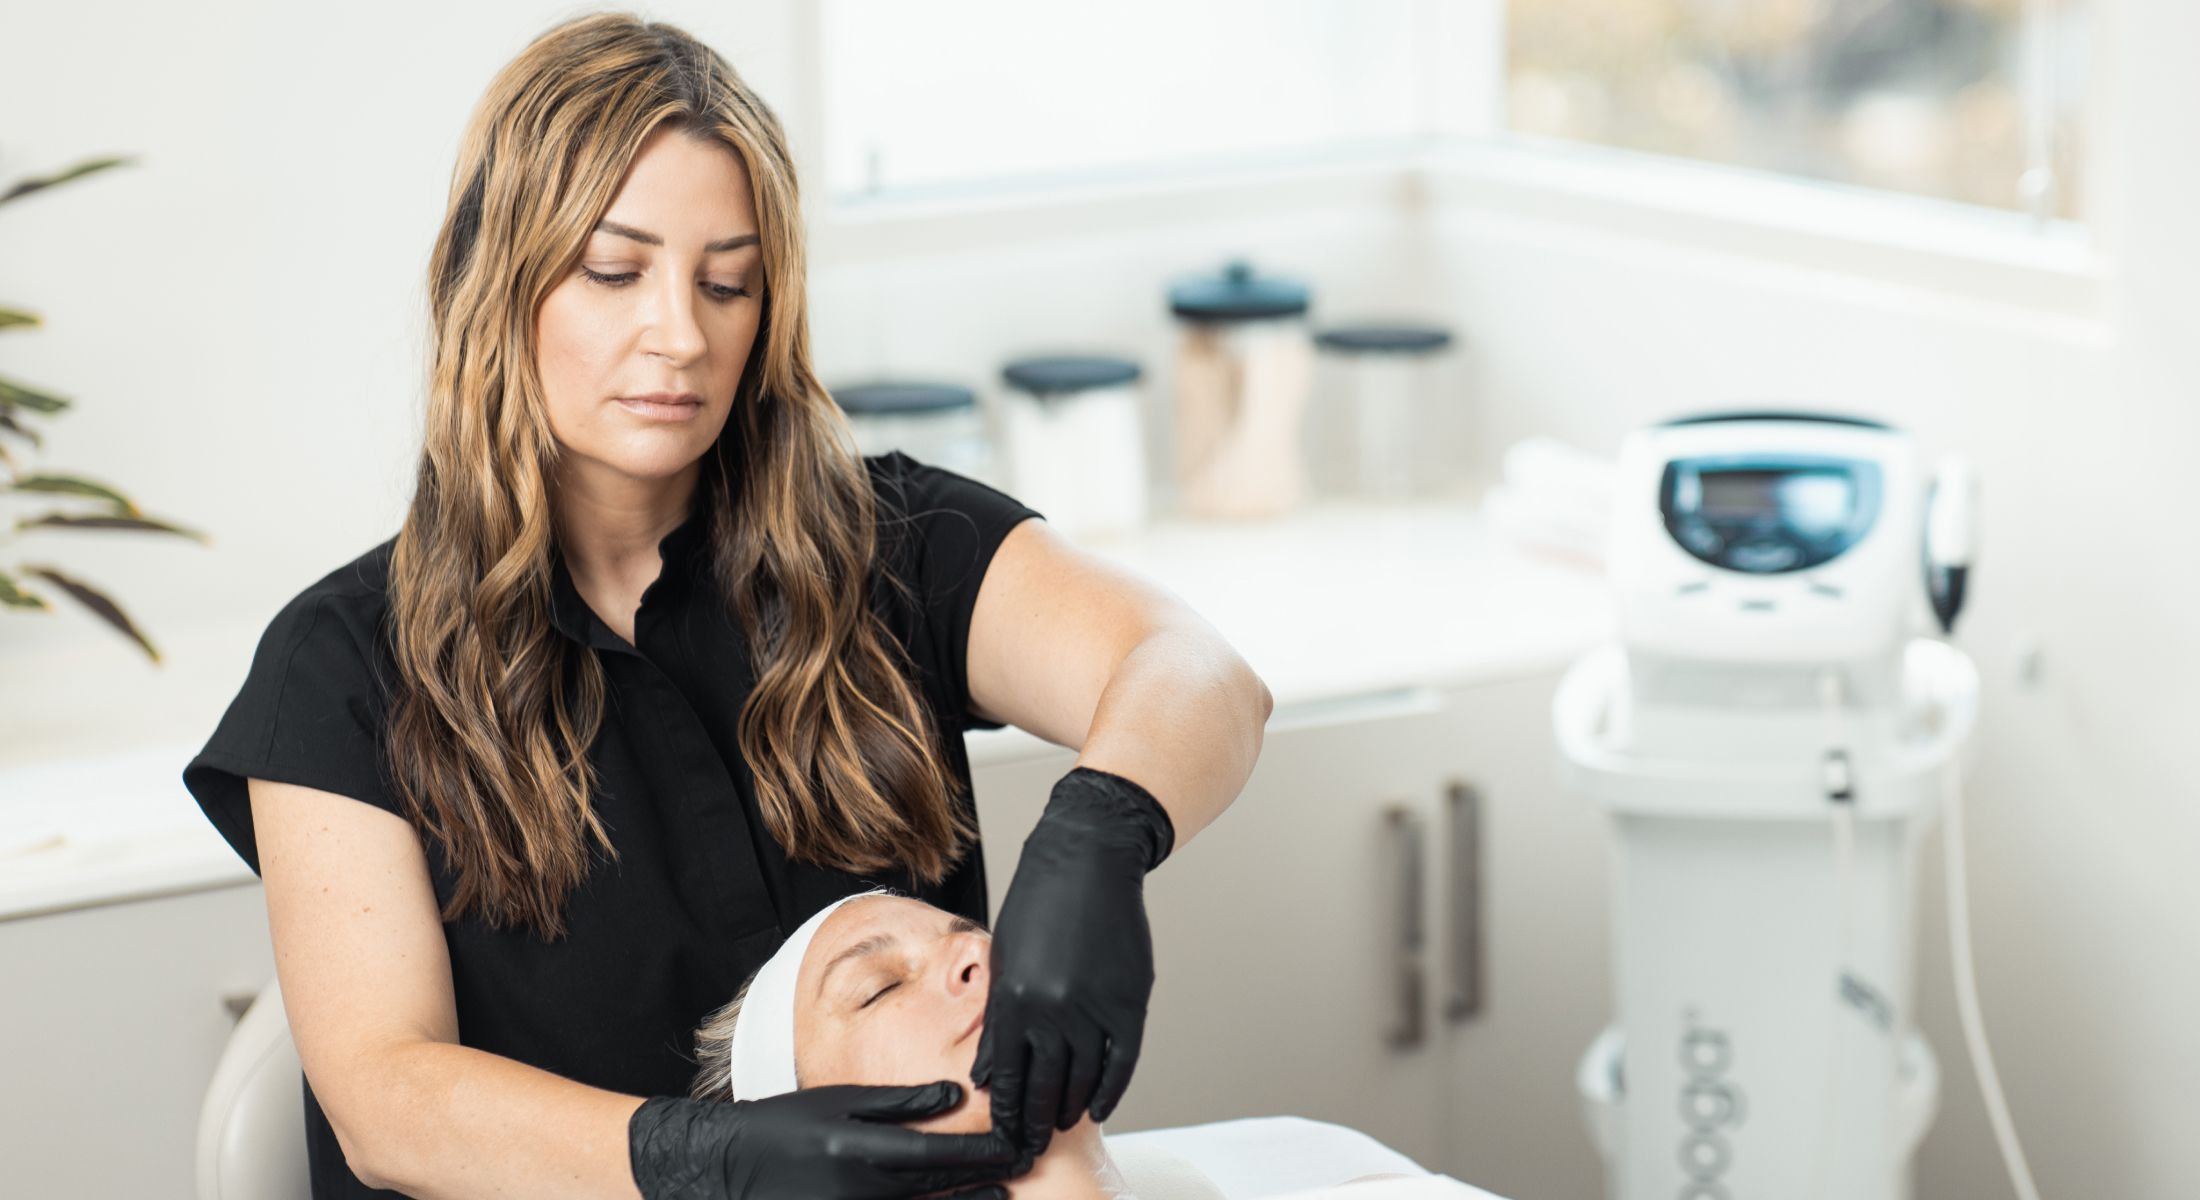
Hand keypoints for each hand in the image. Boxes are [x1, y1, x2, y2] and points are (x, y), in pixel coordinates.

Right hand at [628, 1082, 1027, 1199]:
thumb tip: (952, 1095)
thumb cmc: (786, 1125)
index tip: (1012, 1148)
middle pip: (935, 1191)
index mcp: (860, 1151)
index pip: (934, 1154)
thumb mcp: (838, 1102)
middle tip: (1019, 1174)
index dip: (977, 1154)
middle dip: (980, 1183)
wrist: (728, 1167)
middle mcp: (860, 1191)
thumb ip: (897, 1102)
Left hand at [970, 766, 1175, 1158]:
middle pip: (1046, 1087)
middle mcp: (1053, 1009)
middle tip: (1034, 1143)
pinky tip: (1100, 1107)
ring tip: (1064, 1125)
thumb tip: (987, 1076)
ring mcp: (1095, 1006)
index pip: (1009, 1077)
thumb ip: (997, 1020)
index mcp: (1013, 999)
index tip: (1008, 1132)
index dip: (1009, 1112)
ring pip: (1084, 1079)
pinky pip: (1122, 1061)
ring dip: (1073, 1108)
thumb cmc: (1037, 904)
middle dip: (1038, 1122)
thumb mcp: (1001, 959)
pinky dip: (1112, 1089)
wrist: (1088, 861)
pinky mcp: (1130, 1000)